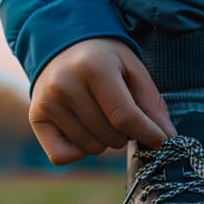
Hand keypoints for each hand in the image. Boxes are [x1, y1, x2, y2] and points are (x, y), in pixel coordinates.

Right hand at [29, 38, 176, 164]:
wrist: (65, 46)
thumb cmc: (107, 62)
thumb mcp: (135, 71)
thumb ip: (152, 104)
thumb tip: (167, 137)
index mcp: (94, 68)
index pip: (125, 116)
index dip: (148, 134)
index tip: (164, 142)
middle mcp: (65, 84)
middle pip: (110, 136)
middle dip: (125, 133)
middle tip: (119, 113)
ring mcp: (47, 102)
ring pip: (92, 148)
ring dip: (104, 141)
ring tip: (100, 116)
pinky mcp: (36, 117)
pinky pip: (63, 156)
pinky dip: (79, 151)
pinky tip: (84, 130)